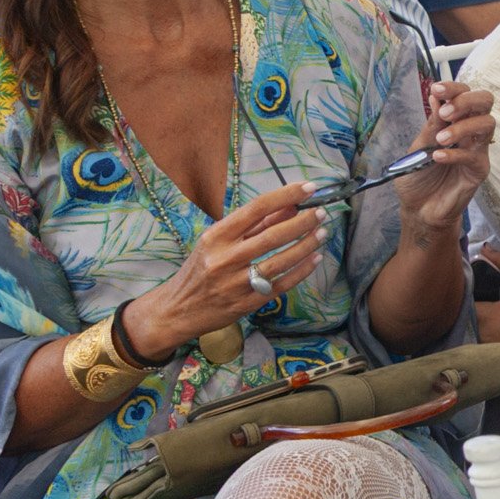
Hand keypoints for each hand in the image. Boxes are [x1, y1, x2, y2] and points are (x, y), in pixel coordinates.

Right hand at [120, 180, 325, 360]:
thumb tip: (289, 206)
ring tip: (323, 232)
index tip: (308, 187)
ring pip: (280, 260)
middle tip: (321, 212)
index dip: (285, 196)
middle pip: (272, 235)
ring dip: (306, 245)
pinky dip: (301, 271)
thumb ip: (253, 225)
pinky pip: (281, 284)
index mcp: (215, 237)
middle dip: (302, 222)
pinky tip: (315, 258)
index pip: (255, 209)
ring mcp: (236, 283)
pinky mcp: (246, 304)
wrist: (176, 310)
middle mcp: (224, 258)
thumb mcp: (216, 242)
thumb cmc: (199, 270)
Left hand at [391, 81, 492, 229]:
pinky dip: (455, 154)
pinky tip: (438, 157)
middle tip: (446, 112)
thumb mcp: (418, 146)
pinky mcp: (479, 169)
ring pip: (487, 124)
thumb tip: (436, 97)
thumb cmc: (419, 175)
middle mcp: (470, 130)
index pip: (464, 93)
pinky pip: (474, 156)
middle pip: (486, 101)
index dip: (454, 88)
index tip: (436, 89)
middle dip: (467, 100)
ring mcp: (477, 149)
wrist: (419, 207)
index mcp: (455, 119)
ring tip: (441, 139)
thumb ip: (431, 125)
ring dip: (463, 127)